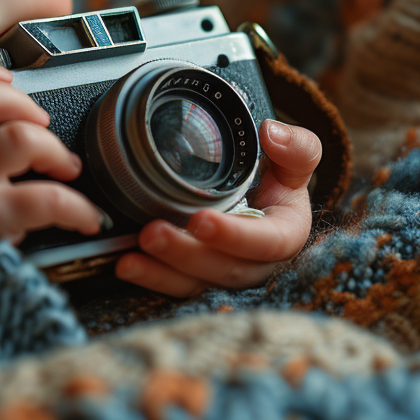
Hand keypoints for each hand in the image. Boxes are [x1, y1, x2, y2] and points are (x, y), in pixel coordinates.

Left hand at [114, 119, 321, 296]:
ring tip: (128, 259)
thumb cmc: (274, 182)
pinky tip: (125, 266)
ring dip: (160, 274)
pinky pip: (174, 287)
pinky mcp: (196, 280)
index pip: (267, 242)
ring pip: (195, 284)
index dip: (235, 235)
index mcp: (285, 235)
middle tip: (151, 233)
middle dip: (185, 253)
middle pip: (224, 268)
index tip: (202, 219)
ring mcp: (223, 275)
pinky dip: (149, 279)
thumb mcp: (292, 162)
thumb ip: (295, 147)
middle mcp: (257, 264)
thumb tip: (272, 133)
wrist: (254, 198)